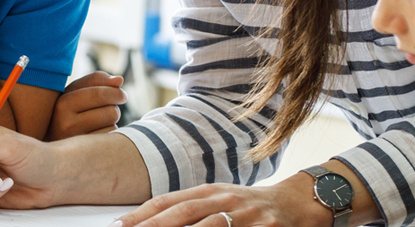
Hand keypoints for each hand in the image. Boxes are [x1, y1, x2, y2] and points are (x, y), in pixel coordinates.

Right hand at [46, 71, 125, 140]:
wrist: (49, 144)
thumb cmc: (65, 111)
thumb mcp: (73, 92)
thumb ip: (95, 81)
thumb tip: (119, 79)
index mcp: (62, 104)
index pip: (98, 94)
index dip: (115, 92)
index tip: (121, 94)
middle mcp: (66, 124)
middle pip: (110, 111)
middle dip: (114, 106)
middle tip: (111, 106)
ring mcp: (76, 142)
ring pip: (112, 125)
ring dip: (111, 120)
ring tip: (99, 120)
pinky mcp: (86, 155)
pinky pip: (110, 138)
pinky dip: (109, 133)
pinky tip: (98, 132)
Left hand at [112, 176, 333, 226]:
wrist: (297, 203)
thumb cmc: (249, 206)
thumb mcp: (218, 201)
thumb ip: (189, 209)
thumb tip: (148, 221)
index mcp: (208, 191)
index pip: (167, 202)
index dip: (140, 215)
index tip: (117, 226)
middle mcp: (224, 201)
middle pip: (182, 214)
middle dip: (152, 226)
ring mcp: (245, 217)